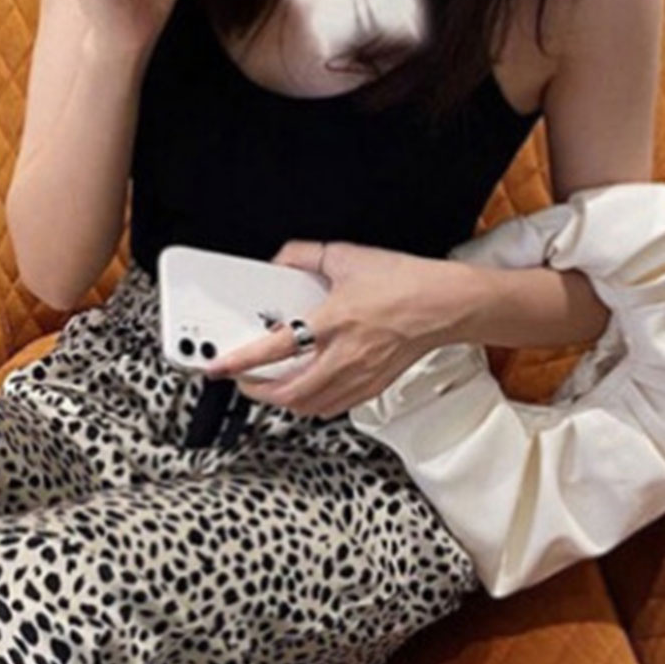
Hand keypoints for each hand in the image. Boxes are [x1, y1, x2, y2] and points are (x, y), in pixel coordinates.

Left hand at [201, 240, 446, 417]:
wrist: (446, 305)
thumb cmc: (406, 282)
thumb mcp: (348, 257)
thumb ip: (305, 255)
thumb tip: (281, 261)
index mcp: (334, 321)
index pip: (275, 348)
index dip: (240, 361)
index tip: (218, 366)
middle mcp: (344, 356)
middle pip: (287, 393)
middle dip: (256, 392)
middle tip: (242, 381)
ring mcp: (359, 377)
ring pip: (308, 407)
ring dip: (282, 401)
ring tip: (269, 388)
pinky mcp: (371, 388)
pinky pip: (331, 408)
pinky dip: (311, 404)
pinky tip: (306, 391)